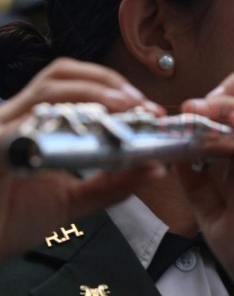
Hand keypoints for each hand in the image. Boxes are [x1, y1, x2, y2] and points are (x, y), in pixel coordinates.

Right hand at [0, 58, 166, 259]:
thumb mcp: (74, 200)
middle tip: (140, 102)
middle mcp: (21, 118)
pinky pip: (29, 125)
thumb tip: (157, 169)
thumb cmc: (15, 221)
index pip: (76, 86)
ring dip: (94, 92)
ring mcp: (5, 127)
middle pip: (62, 74)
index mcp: (38, 124)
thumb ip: (113, 184)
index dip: (115, 89)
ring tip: (126, 106)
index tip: (151, 109)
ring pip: (49, 88)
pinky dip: (65, 122)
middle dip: (107, 81)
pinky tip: (92, 130)